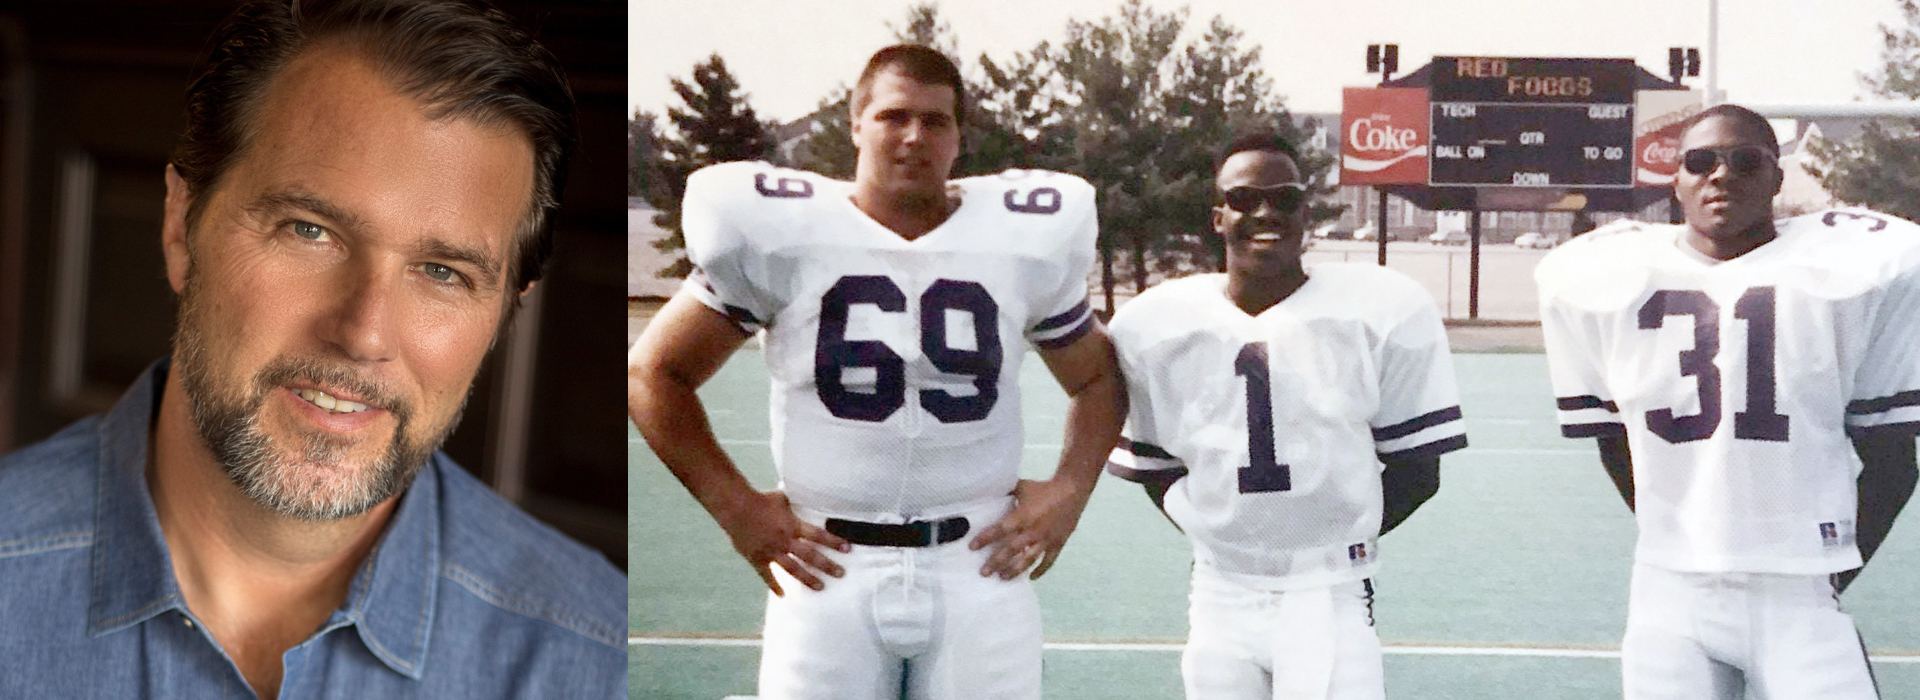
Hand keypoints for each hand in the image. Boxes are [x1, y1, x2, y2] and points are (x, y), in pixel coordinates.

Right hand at [714, 490, 848, 594]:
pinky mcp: (757, 558)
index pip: (818, 535)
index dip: (834, 542)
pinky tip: (782, 595)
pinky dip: (774, 585)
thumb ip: (796, 503)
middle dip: (827, 565)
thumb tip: (809, 494)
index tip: (848, 549)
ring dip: (807, 579)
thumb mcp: (783, 498)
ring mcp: (771, 552)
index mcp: (792, 525)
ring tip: (821, 587)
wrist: (736, 508)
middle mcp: (785, 540)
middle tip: (841, 574)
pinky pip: (767, 575)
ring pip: (793, 569)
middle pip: (810, 556)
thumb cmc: (761, 500)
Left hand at [969, 477, 1095, 579]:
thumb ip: (1007, 494)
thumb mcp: (1022, 487)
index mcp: (1023, 515)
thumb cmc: (1044, 488)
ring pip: (1029, 559)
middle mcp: (1033, 530)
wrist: (1073, 490)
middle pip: (1012, 549)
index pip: (1000, 529)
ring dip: (1015, 570)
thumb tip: (989, 494)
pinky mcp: (1058, 543)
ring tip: (1003, 577)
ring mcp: (1047, 539)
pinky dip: (1041, 570)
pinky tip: (1032, 578)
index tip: (972, 547)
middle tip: (984, 572)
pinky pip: (1049, 561)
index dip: (985, 538)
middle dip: (996, 562)